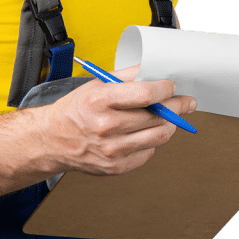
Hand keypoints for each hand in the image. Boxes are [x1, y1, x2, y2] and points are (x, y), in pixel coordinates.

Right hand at [44, 65, 197, 177]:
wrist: (53, 140)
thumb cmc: (77, 109)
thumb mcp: (96, 84)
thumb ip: (127, 76)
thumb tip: (155, 72)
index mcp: (100, 101)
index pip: (145, 95)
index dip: (165, 90)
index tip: (171, 86)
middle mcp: (106, 127)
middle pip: (157, 116)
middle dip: (176, 106)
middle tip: (184, 101)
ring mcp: (113, 150)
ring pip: (159, 136)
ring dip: (170, 124)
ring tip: (168, 116)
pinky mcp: (118, 167)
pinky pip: (149, 152)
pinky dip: (152, 140)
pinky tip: (144, 132)